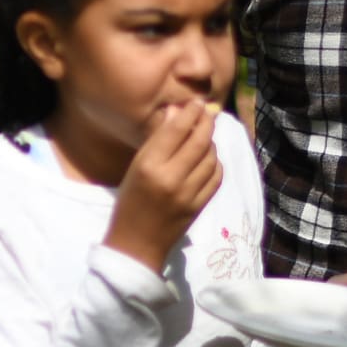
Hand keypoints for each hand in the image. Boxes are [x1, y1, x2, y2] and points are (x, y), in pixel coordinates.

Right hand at [104, 100, 221, 274]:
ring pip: (211, 158)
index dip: (190, 112)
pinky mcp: (199, 206)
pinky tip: (209, 159)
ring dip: (211, 143)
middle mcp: (170, 178)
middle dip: (206, 123)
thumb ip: (157, 142)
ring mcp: (188, 194)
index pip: (176, 130)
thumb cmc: (130, 202)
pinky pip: (216, 177)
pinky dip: (216, 164)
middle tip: (208, 114)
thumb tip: (177, 113)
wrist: (136, 243)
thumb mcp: (135, 168)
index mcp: (148, 166)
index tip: (196, 103)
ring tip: (206, 137)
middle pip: (199, 141)